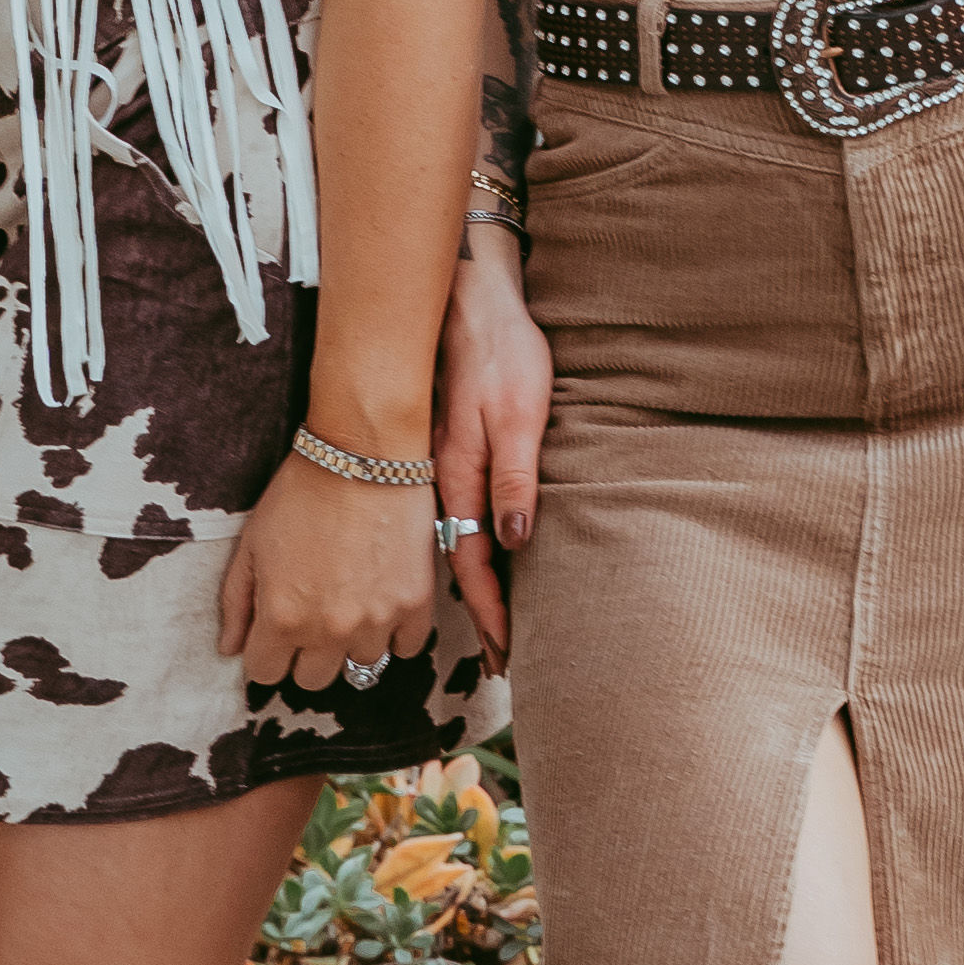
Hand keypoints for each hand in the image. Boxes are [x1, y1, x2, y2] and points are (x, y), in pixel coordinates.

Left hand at [220, 451, 437, 693]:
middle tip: (311, 615)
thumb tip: (230, 649)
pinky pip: (405, 647)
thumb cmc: (301, 493)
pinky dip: (394, 633)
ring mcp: (376, 620)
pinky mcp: (415, 604)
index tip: (273, 631)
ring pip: (360, 666)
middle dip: (305, 653)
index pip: (266, 674)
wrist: (364, 455)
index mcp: (282, 618)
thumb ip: (236, 603)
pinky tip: (382, 603)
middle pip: (312, 680)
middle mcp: (329, 629)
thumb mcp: (252, 544)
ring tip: (350, 603)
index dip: (266, 651)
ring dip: (351, 643)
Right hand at [436, 245, 550, 623]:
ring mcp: (444, 467)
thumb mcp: (518, 414)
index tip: (506, 653)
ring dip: (476, 588)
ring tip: (493, 628)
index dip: (492, 611)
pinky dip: (469, 552)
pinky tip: (478, 563)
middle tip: (500, 662)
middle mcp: (446, 480)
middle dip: (483, 615)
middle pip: (462, 564)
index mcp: (462, 477)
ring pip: (457, 543)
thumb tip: (514, 542)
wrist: (470, 302)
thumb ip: (516, 478)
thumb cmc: (502, 353)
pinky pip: (456, 517)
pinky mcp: (450, 452)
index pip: (475, 564)